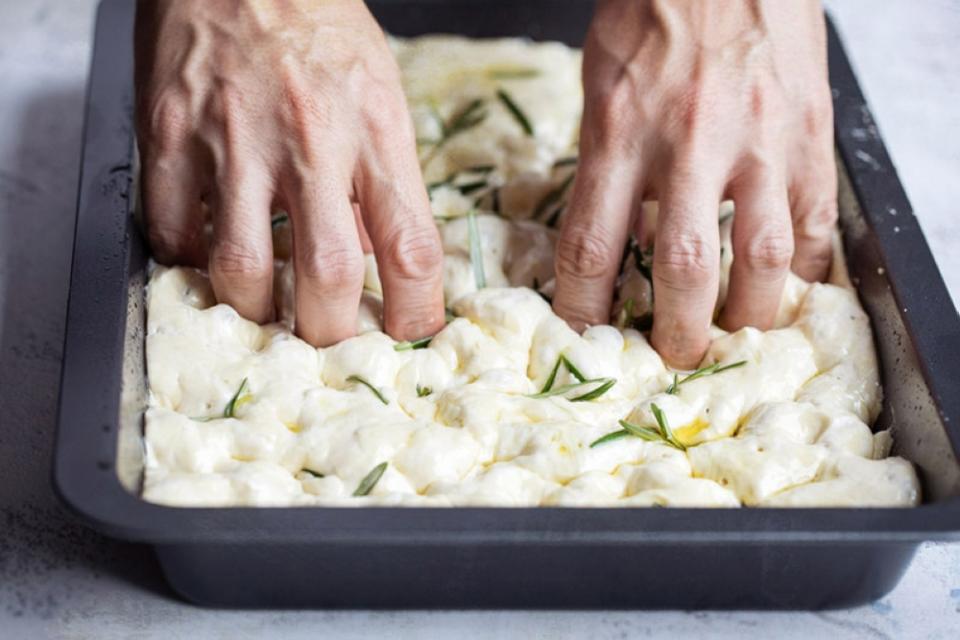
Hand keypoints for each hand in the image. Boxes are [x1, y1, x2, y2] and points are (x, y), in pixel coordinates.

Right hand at [135, 0, 444, 345]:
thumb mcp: (379, 93)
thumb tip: (377, 255)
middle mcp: (310, 141)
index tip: (411, 336)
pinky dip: (187, 259)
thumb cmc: (319, 24)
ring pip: (242, 268)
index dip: (417, 312)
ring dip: (253, 309)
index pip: (411, 247)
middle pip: (326, 274)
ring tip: (261, 312)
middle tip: (326, 343)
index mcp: (375, 132)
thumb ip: (379, 176)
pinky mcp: (172, 134)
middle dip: (328, 333)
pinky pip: (173, 229)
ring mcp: (236, 140)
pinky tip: (203, 254)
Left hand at [553, 0, 835, 367]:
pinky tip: (789, 291)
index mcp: (621, 132)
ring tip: (733, 336)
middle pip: (681, 267)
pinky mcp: (809, 133)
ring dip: (746, 313)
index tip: (583, 336)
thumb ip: (605, 166)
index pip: (591, 247)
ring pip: (761, 258)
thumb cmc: (654, 14)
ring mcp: (758, 140)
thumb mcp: (601, 87)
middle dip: (675, 330)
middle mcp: (690, 144)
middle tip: (671, 355)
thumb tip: (608, 240)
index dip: (582, 307)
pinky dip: (805, 269)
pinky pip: (815, 221)